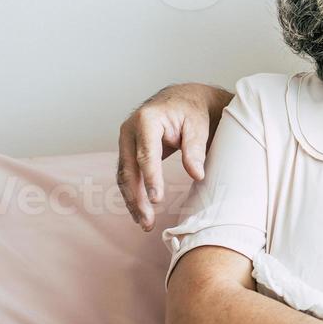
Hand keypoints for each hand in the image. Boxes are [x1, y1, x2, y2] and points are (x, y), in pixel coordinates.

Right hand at [116, 83, 223, 229]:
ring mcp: (126, 142)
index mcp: (147, 120)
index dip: (151, 178)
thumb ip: (196, 148)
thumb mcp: (198, 125)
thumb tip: (197, 174)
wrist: (182, 100)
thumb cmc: (192, 111)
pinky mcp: (128, 152)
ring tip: (145, 223)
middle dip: (136, 197)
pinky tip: (140, 213)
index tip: (157, 199)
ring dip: (132, 201)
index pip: (146, 153)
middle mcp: (130, 131)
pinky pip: (127, 176)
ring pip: (124, 176)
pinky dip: (132, 195)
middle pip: (129, 169)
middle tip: (148, 221)